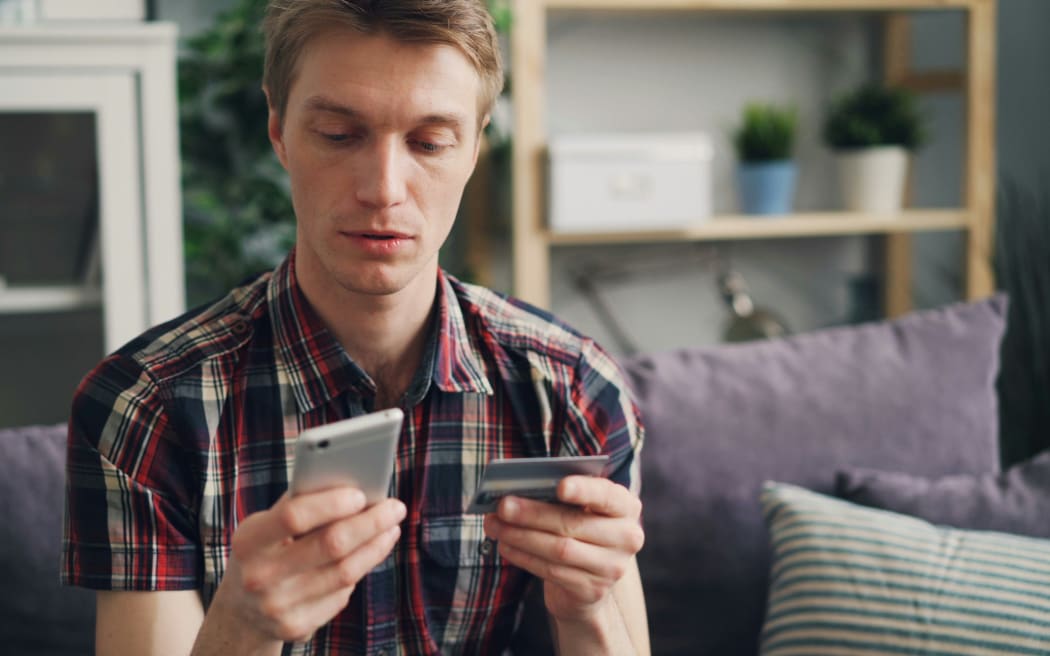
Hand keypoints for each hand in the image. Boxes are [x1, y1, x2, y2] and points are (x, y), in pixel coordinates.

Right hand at [206, 488, 405, 646]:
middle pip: (331, 545)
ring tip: (391, 528)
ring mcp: (278, 607)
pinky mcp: (297, 627)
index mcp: (248, 542)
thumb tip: (352, 482)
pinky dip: (357, 571)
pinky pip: (341, 595)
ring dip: (376, 546)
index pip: (294, 517)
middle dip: (370, 523)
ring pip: (345, 573)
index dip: (332, 503)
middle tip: (396, 507)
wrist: (241, 609)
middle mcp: (260, 577)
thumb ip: (300, 503)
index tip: (362, 493)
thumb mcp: (266, 526)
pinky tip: (367, 555)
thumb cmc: (264, 550)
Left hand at [482, 475, 643, 622]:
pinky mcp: (592, 590)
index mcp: (626, 507)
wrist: (590, 581)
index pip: (606, 496)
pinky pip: (551, 571)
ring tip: (493, 524)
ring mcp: (612, 567)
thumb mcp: (580, 509)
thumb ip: (561, 497)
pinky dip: (523, 556)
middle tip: (502, 505)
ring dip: (520, 536)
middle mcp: (627, 537)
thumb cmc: (579, 530)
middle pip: (573, 523)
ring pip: (559, 549)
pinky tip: (504, 545)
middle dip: (532, 514)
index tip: (559, 486)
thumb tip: (516, 492)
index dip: (584, 490)